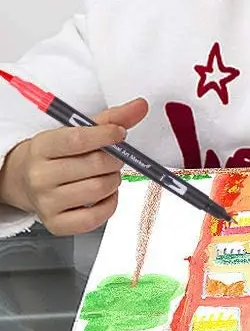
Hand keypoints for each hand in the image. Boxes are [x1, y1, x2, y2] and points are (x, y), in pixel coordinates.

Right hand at [0, 97, 148, 235]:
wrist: (27, 181)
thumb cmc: (59, 154)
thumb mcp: (77, 131)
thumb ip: (111, 119)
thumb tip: (140, 106)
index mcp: (43, 147)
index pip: (78, 139)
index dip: (107, 135)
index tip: (119, 133)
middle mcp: (40, 175)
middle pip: (95, 165)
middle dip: (114, 160)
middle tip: (113, 158)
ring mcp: (46, 202)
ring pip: (99, 189)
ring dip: (113, 181)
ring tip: (105, 176)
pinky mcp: (57, 224)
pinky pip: (96, 217)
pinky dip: (110, 204)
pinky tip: (104, 195)